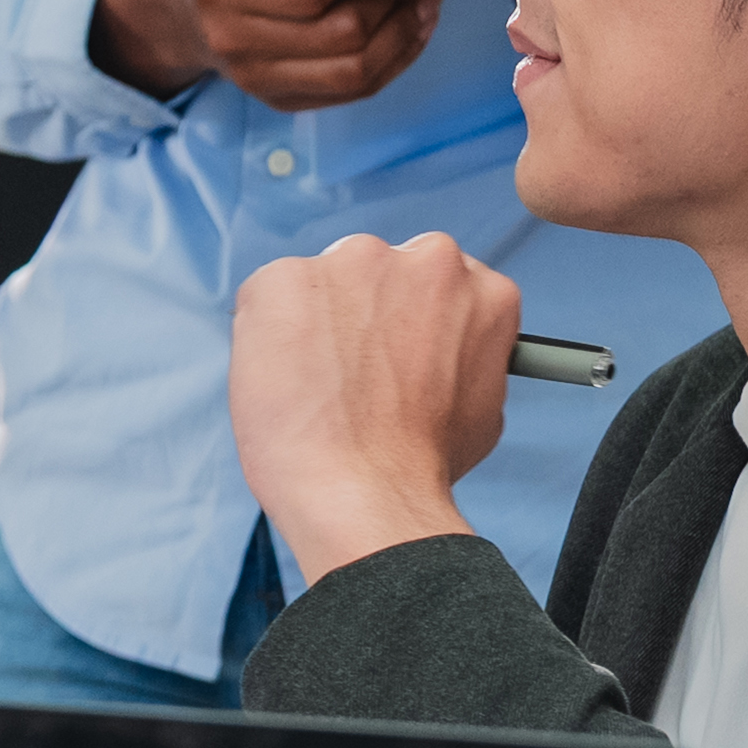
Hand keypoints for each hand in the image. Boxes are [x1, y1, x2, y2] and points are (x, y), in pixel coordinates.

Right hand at [90, 0, 442, 111]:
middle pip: (343, 35)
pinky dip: (395, 62)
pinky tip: (413, 30)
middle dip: (396, 3)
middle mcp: (233, 37)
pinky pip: (353, 92)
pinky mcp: (277, 101)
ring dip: (405, 37)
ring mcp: (254, 78)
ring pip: (355, 73)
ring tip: (427, 2)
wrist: (182, 3)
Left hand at [228, 231, 518, 579]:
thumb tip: (439, 355)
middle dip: (361, 312)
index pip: (433, 280)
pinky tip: (285, 381)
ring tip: (317, 387)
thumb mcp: (479, 402)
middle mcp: (423, 257)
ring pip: (321, 283)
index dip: (406, 320)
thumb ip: (460, 355)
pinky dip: (267, 333)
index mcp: (477, 285)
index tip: (392, 352)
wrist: (361, 490)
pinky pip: (269, 298)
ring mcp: (351, 261)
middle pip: (376, 272)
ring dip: (314, 321)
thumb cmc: (419, 464)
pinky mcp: (286, 277)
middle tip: (352, 374)